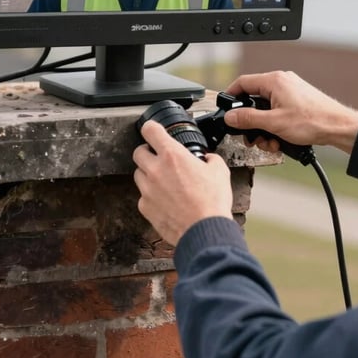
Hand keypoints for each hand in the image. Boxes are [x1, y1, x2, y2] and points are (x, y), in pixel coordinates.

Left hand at [133, 119, 233, 245]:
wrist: (204, 230)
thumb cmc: (212, 202)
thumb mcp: (220, 171)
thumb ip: (210, 159)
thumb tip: (208, 159)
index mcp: (173, 156)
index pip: (151, 131)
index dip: (151, 127)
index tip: (153, 130)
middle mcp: (155, 170)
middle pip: (138, 152)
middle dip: (147, 152)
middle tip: (158, 158)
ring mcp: (147, 190)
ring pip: (138, 174)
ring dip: (148, 174)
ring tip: (164, 181)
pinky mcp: (145, 208)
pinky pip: (143, 196)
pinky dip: (151, 196)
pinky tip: (165, 201)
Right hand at [223, 70, 357, 153]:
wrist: (338, 127)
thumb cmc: (313, 121)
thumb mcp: (273, 123)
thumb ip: (248, 119)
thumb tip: (231, 116)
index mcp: (274, 81)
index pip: (243, 82)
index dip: (231, 96)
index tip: (226, 109)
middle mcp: (282, 82)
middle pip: (254, 99)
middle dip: (251, 121)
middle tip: (251, 136)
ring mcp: (291, 91)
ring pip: (266, 108)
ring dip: (264, 128)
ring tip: (270, 142)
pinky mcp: (297, 101)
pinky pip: (278, 111)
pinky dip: (275, 126)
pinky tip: (280, 140)